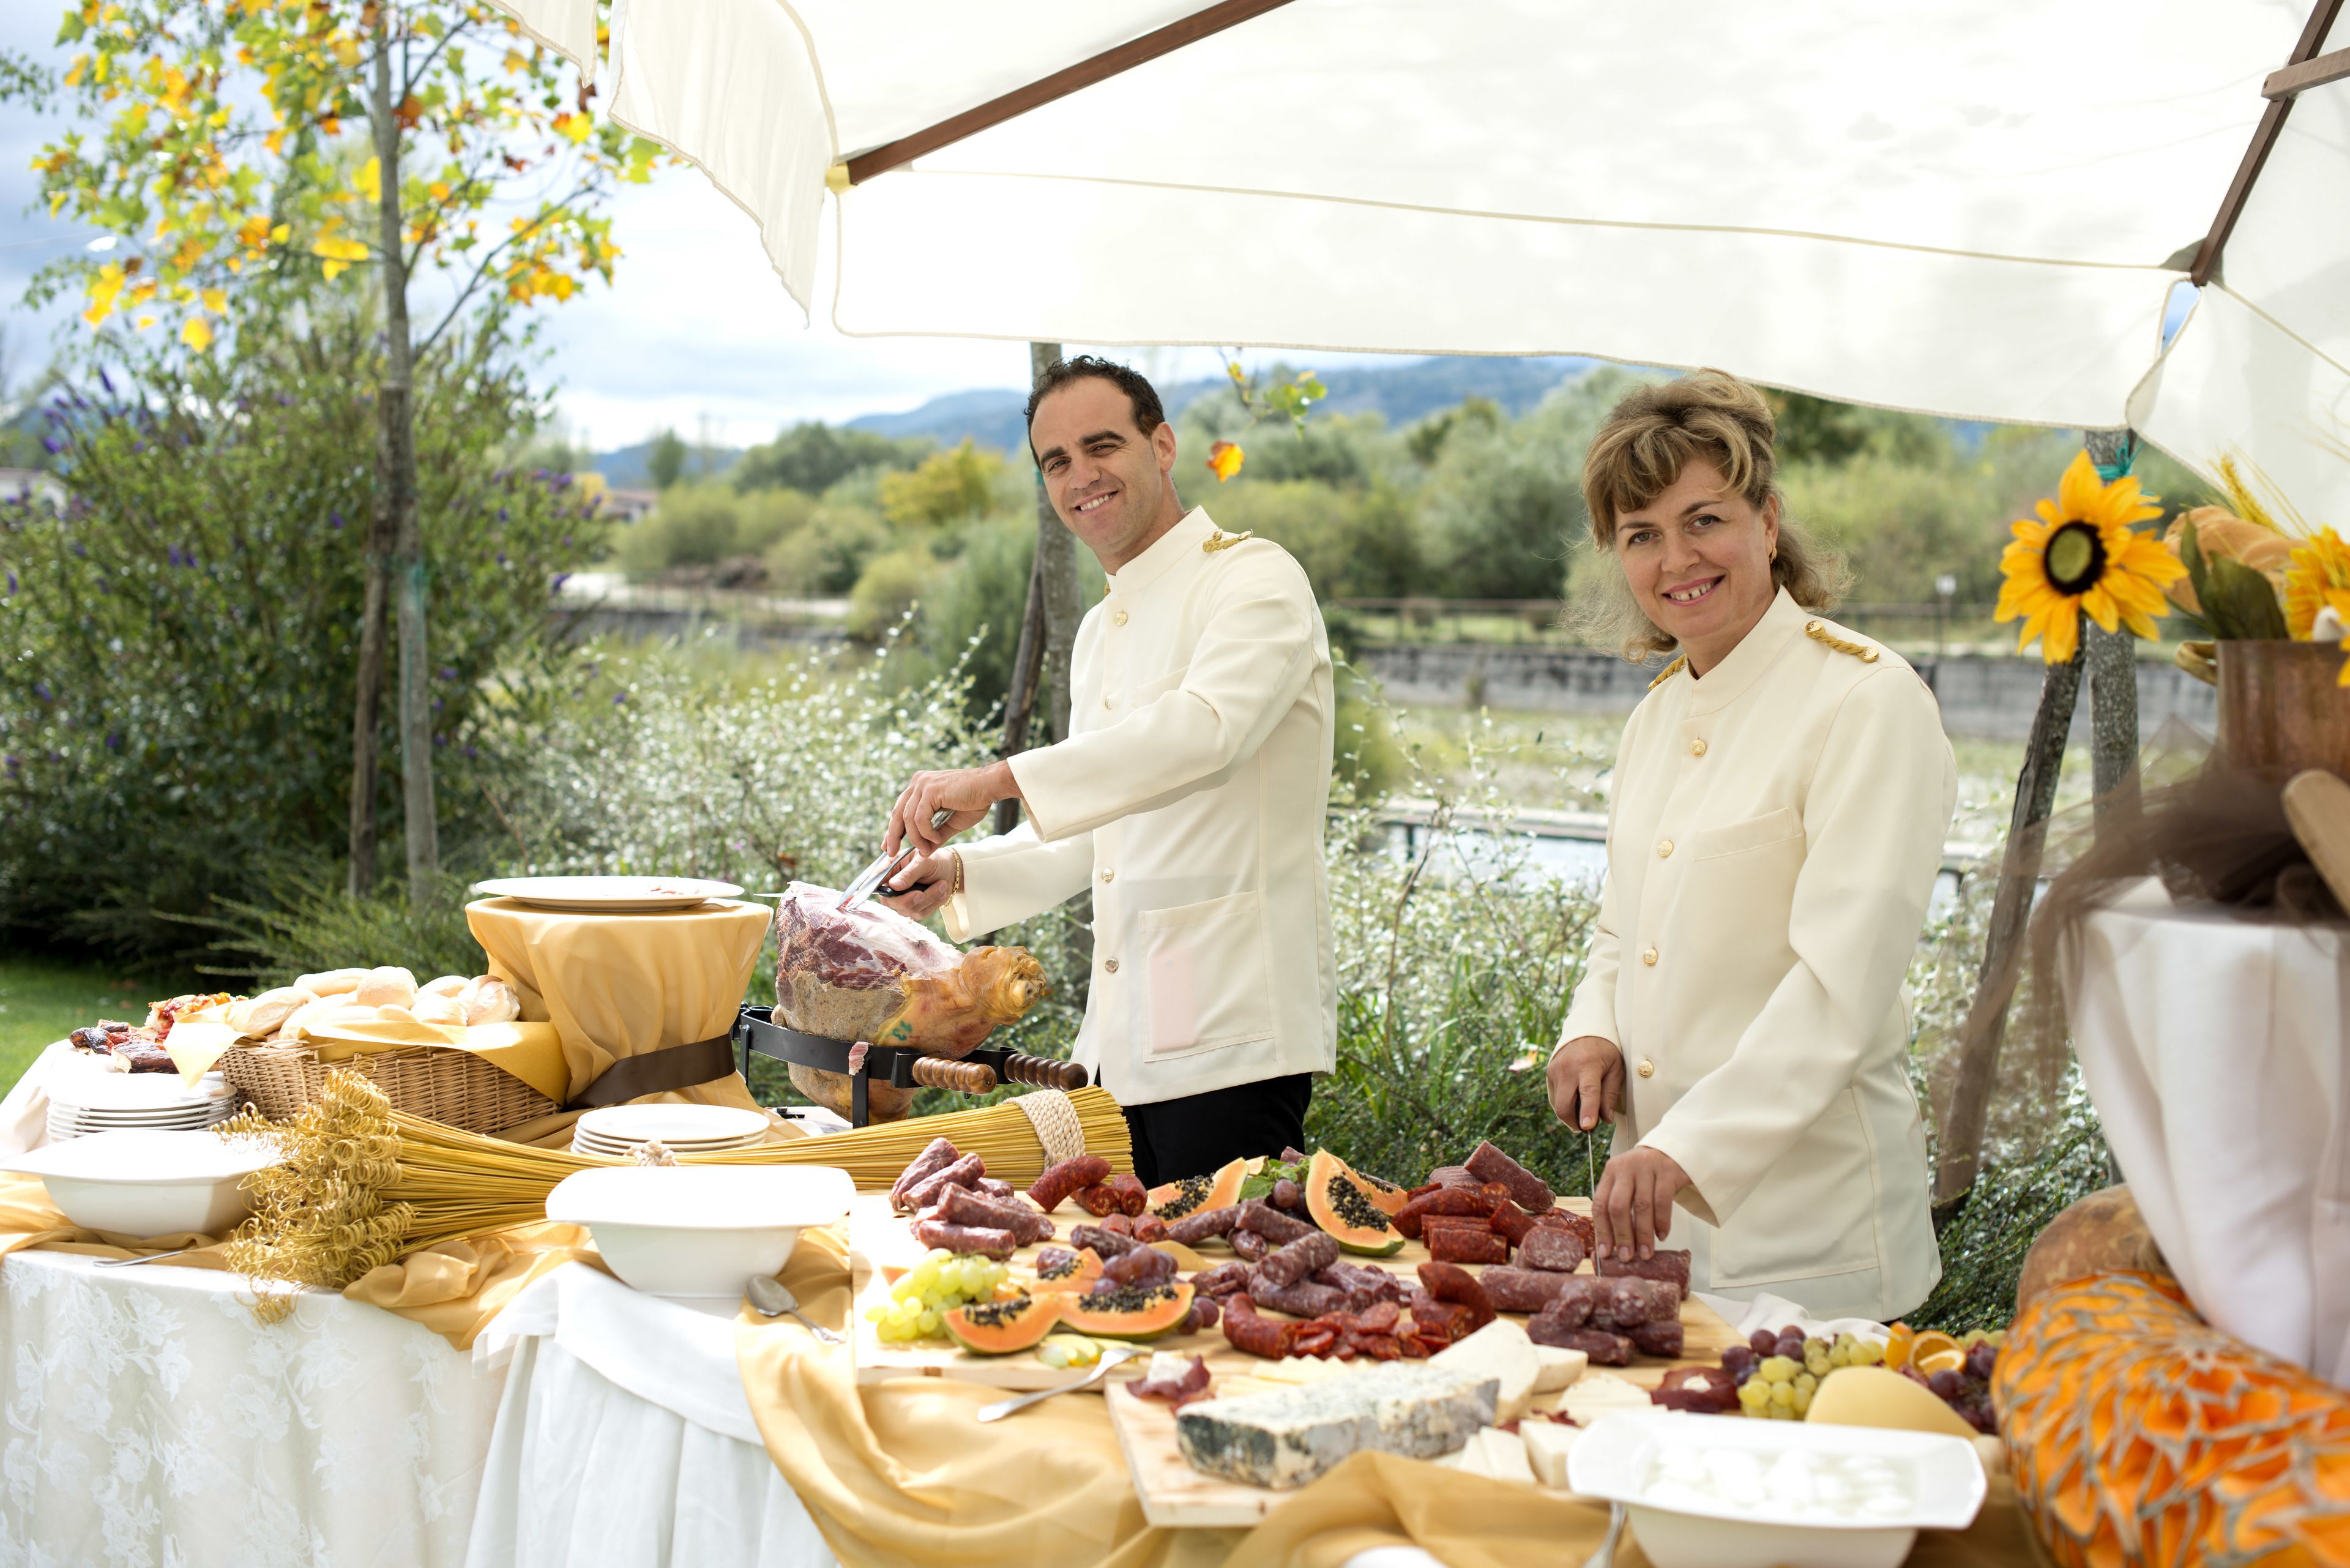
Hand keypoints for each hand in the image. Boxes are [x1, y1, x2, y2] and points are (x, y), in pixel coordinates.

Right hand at [876, 849, 956, 918]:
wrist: (949, 870)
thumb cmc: (933, 860)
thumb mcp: (923, 862)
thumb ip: (909, 873)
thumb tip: (893, 885)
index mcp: (890, 868)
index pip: (876, 879)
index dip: (878, 887)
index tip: (891, 889)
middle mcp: (892, 886)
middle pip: (889, 901)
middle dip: (907, 899)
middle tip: (921, 894)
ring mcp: (901, 899)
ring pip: (907, 909)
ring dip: (928, 898)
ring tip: (941, 884)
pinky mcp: (913, 909)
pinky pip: (920, 913)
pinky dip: (933, 903)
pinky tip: (941, 892)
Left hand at [883, 762, 1018, 854]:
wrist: (990, 787)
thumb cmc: (975, 801)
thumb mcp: (950, 823)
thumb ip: (935, 835)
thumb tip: (924, 852)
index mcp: (920, 786)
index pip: (900, 809)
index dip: (892, 829)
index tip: (887, 845)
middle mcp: (918, 782)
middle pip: (897, 813)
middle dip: (893, 835)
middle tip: (891, 853)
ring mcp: (923, 784)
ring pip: (908, 819)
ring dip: (917, 838)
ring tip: (927, 850)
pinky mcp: (930, 790)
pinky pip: (920, 818)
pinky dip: (926, 833)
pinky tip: (936, 839)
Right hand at [1547, 1035, 1622, 1132]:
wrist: (1585, 1031)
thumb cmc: (1605, 1052)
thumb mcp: (1616, 1070)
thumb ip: (1610, 1095)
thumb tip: (1606, 1119)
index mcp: (1588, 1065)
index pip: (1588, 1092)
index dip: (1587, 1111)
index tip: (1588, 1127)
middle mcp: (1568, 1068)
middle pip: (1564, 1104)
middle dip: (1575, 1122)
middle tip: (1588, 1126)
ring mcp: (1555, 1070)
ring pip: (1557, 1104)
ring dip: (1570, 1114)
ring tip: (1584, 1109)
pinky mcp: (1549, 1073)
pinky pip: (1554, 1097)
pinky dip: (1564, 1104)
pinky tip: (1575, 1098)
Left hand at [1593, 1146, 1690, 1261]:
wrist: (1671, 1150)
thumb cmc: (1644, 1174)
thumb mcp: (1626, 1183)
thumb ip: (1618, 1206)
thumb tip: (1614, 1245)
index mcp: (1610, 1173)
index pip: (1600, 1204)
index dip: (1602, 1231)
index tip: (1605, 1253)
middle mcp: (1625, 1168)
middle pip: (1618, 1206)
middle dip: (1622, 1235)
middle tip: (1627, 1257)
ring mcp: (1647, 1168)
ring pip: (1642, 1206)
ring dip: (1643, 1234)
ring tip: (1646, 1253)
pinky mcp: (1668, 1172)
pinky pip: (1663, 1202)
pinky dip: (1662, 1222)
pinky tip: (1661, 1235)